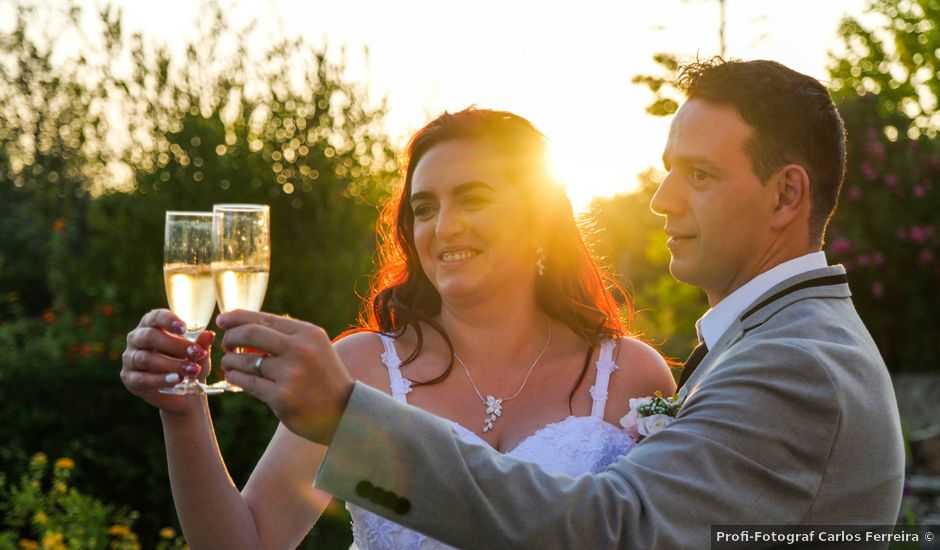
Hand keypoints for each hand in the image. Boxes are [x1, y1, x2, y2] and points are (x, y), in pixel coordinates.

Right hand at [121, 309, 214, 415]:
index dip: (168, 320)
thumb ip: (201, 345)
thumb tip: (209, 335)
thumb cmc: (188, 363)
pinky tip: (176, 380)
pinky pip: (142, 378)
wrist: (183, 392)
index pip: (155, 317)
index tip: (185, 328)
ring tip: (191, 370)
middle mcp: (136, 338)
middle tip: (196, 353)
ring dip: (171, 364)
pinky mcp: (129, 379)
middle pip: (150, 336)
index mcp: (151, 325)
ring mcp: (130, 358)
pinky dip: (160, 379)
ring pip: (145, 358)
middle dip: (175, 345)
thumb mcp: (198, 355)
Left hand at [215, 310, 353, 445]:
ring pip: (245, 360)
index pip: (264, 319)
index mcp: (308, 333)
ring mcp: (291, 374)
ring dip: (230, 360)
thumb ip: (285, 337)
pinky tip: (233, 376)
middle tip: (225, 344)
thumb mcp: (314, 348)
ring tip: (229, 363)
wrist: (345, 412)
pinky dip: (235, 377)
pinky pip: (248, 383)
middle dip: (230, 337)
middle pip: (250, 334)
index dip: (238, 317)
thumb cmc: (323, 377)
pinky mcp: (282, 397)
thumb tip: (244, 326)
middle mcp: (300, 350)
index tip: (222, 320)